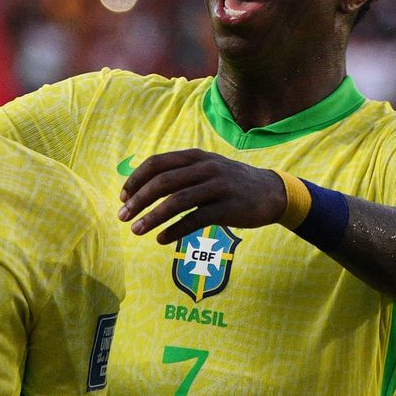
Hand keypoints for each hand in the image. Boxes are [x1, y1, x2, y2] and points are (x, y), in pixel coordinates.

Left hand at [117, 149, 287, 242]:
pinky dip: (175, 230)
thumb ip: (179, 173)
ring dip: (152, 217)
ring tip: (136, 231)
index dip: (136, 179)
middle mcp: (205, 168)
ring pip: (176, 201)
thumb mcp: (206, 168)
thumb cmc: (230, 182)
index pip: (156, 163)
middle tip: (123, 217)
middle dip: (138, 200)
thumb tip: (142, 187)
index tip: (122, 197)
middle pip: (162, 182)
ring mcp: (217, 187)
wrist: (273, 193)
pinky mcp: (227, 207)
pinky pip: (195, 219)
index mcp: (195, 156)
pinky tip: (161, 239)